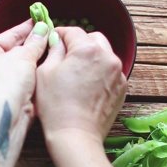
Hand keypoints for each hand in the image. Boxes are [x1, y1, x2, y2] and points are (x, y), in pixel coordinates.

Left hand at [0, 20, 48, 108]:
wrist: (6, 116)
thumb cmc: (7, 82)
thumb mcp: (24, 56)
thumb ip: (35, 42)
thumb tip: (43, 28)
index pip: (7, 36)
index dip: (25, 28)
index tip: (39, 20)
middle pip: (12, 52)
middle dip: (31, 44)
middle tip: (49, 34)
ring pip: (18, 68)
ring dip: (34, 60)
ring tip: (51, 48)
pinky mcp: (7, 99)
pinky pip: (22, 82)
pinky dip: (33, 75)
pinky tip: (47, 67)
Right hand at [35, 27, 126, 142]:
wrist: (76, 134)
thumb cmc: (56, 106)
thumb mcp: (44, 72)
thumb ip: (53, 50)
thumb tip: (57, 40)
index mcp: (87, 49)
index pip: (72, 31)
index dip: (60, 33)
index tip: (53, 39)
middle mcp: (107, 56)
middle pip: (93, 39)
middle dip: (79, 43)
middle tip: (65, 56)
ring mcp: (118, 73)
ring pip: (104, 54)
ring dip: (92, 57)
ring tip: (78, 72)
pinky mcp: (122, 88)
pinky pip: (110, 71)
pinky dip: (100, 72)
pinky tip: (87, 85)